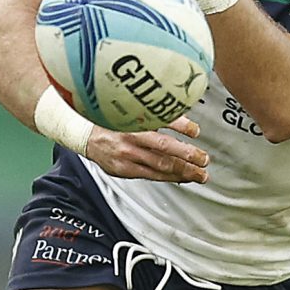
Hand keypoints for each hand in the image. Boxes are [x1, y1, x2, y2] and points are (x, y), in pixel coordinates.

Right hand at [85, 116, 208, 182]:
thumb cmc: (111, 122)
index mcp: (132, 118)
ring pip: (161, 165)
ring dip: (184, 171)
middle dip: (188, 155)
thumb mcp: (131, 111)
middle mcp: (130, 137)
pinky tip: (183, 178)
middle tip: (204, 159)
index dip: (181, 126)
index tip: (196, 131)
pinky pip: (152, 175)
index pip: (161, 121)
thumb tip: (182, 114)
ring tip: (200, 174)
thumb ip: (153, 114)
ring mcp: (127, 155)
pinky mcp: (124, 169)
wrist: (85, 136)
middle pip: (164, 147)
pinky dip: (170, 177)